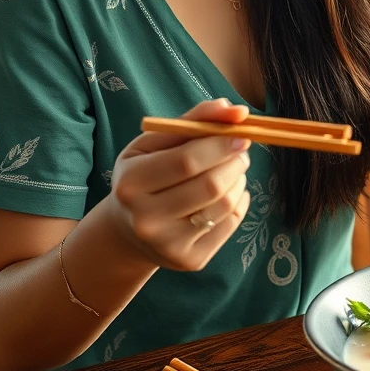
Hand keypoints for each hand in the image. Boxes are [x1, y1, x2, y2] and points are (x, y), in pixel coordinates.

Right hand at [108, 98, 251, 271]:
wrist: (128, 231)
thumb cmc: (145, 174)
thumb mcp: (154, 143)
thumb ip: (194, 120)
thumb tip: (235, 110)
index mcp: (131, 184)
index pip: (186, 161)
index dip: (220, 144)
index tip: (241, 133)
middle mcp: (145, 220)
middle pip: (210, 186)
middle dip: (235, 162)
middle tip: (241, 150)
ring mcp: (168, 245)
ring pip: (224, 205)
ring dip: (239, 180)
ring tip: (232, 170)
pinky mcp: (190, 261)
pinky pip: (230, 224)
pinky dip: (239, 202)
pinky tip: (228, 193)